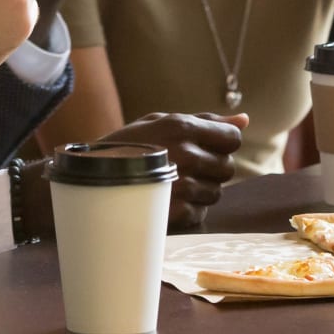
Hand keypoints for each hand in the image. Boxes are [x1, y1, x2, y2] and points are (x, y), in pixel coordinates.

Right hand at [120, 112, 248, 228]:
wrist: (88, 180)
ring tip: (172, 184)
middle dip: (211, 168)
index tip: (207, 147)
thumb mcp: (161, 122)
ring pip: (216, 192)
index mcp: (183, 127)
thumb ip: (206, 120)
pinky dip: (189, 209)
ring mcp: (181, 186)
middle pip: (227, 167)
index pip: (232, 138)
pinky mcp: (175, 213)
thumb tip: (245, 120)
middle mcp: (186, 155)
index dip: (222, 143)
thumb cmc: (127, 146)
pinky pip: (201, 213)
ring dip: (200, 190)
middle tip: (184, 167)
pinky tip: (168, 200)